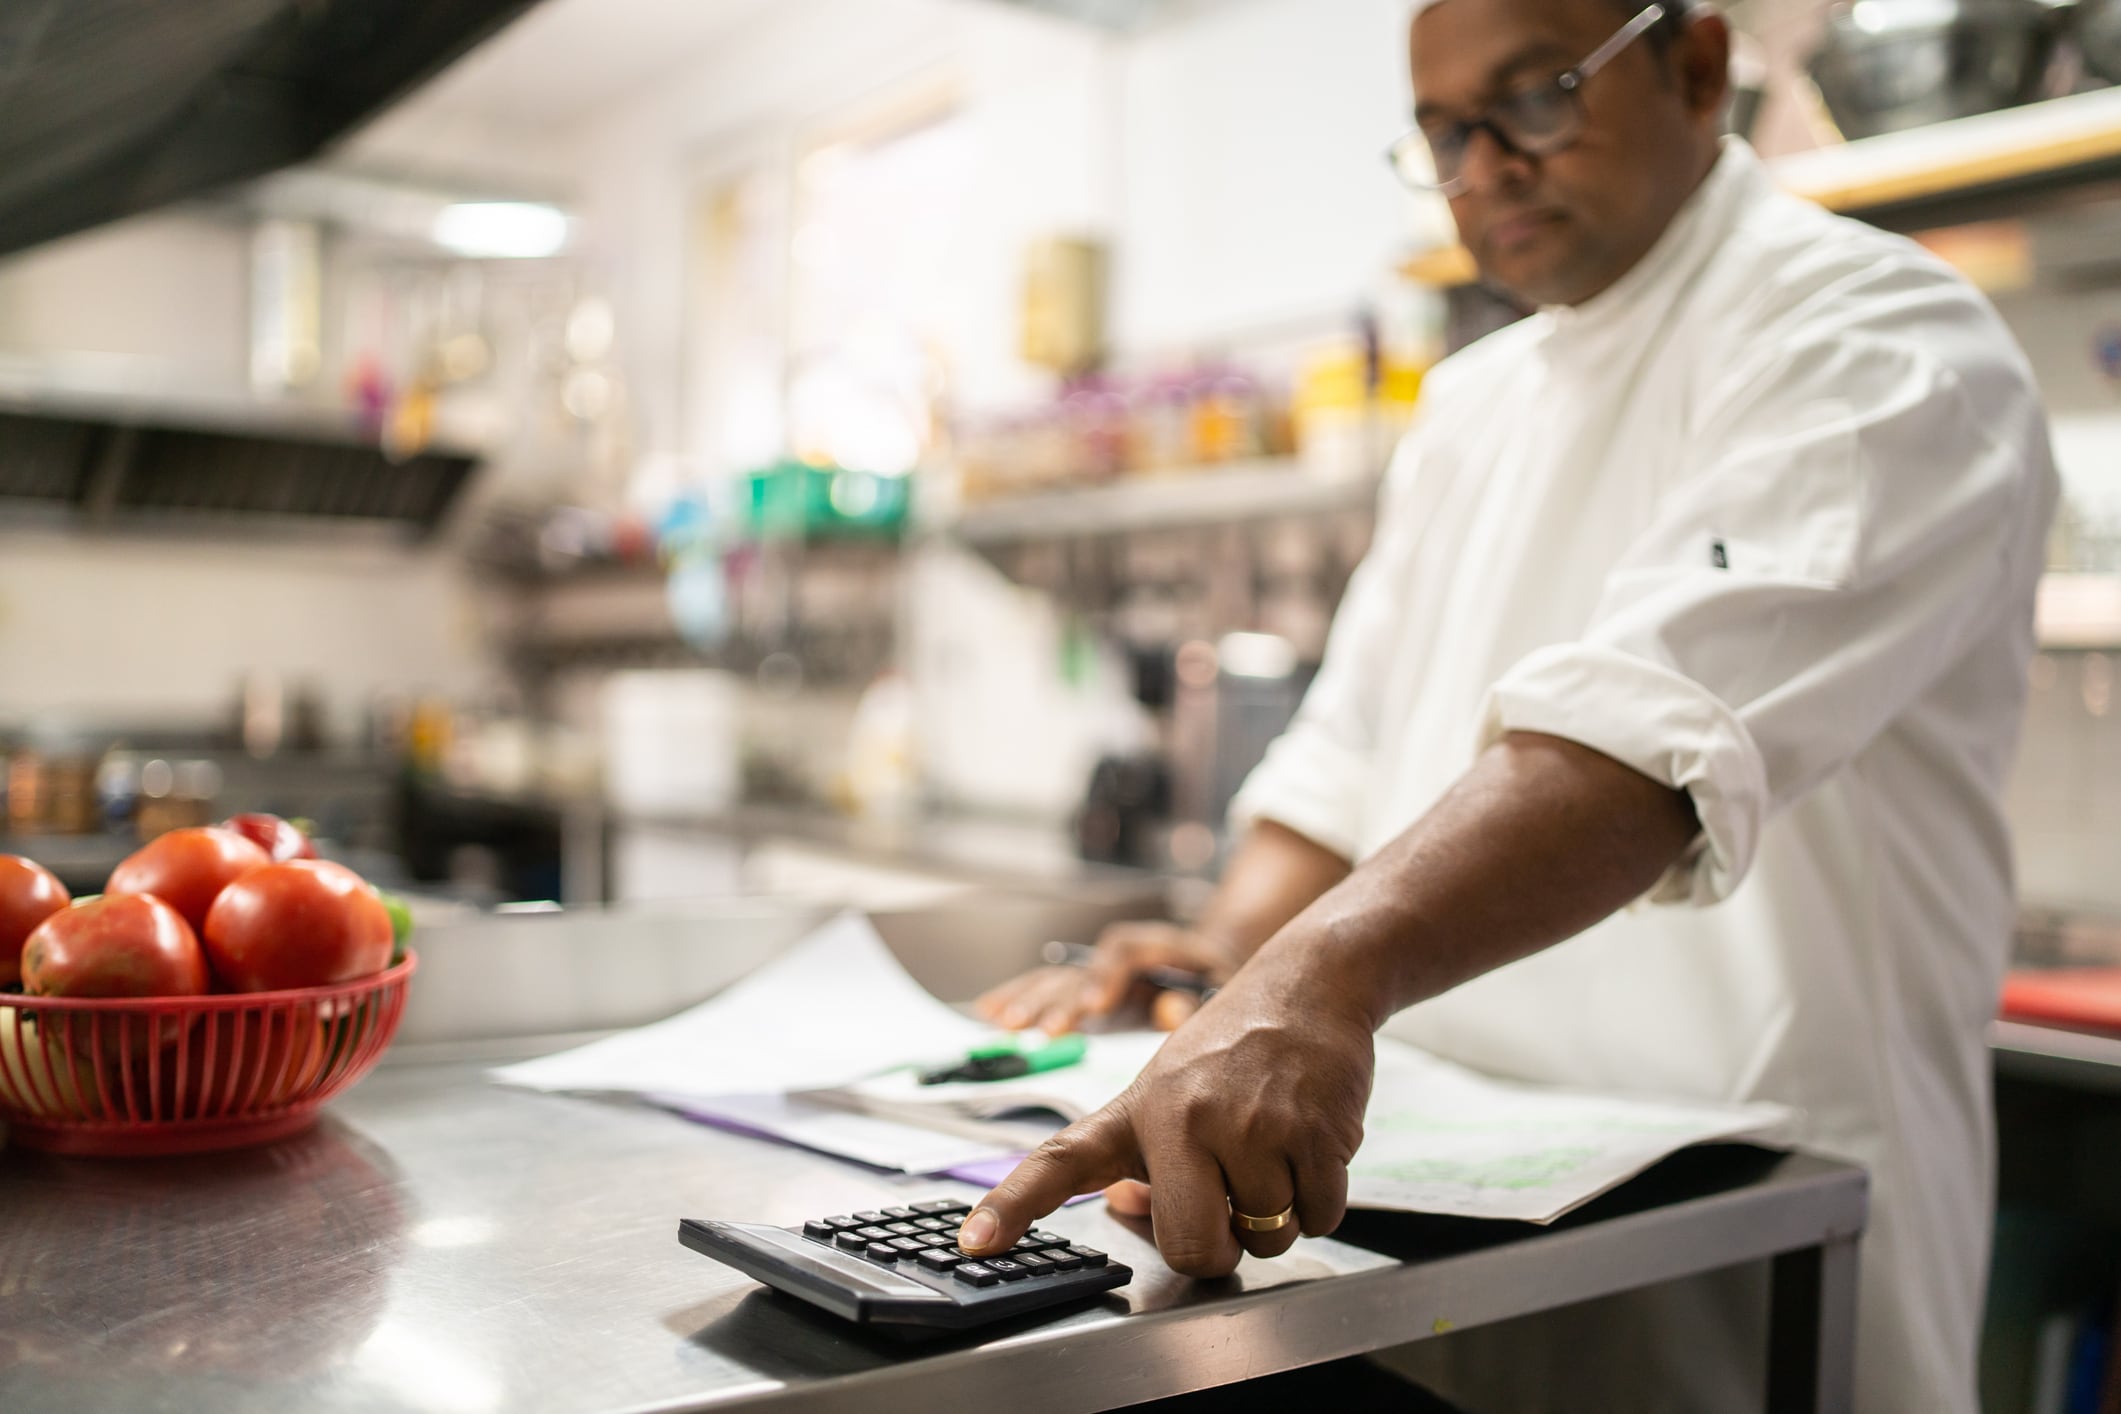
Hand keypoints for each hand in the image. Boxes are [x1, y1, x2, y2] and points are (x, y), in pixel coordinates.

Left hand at [958, 952, 1374, 1276]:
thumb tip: (1129, 1204)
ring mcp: (1252, 1127)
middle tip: (1232, 1202)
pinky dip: (1321, 1200)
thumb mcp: (1169, 1086)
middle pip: (1194, 1248)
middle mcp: (1185, 1119)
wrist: (1310, 985)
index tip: (975, 1243)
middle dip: (1221, 1245)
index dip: (1013, 1206)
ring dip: (1279, 1212)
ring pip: (1267, 1238)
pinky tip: (1311, 1144)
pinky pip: (1319, 1217)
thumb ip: (1143, 1152)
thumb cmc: (1233, 1046)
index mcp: (1137, 1110)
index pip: (1060, 1162)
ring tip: (1275, 1146)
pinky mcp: (1313, 1133)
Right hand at [974, 921, 1242, 1034]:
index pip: (1125, 950)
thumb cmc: (1218, 982)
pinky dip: (1016, 996)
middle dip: (1058, 999)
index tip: (1095, 1004)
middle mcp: (1119, 956)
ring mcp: (1097, 969)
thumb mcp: (1222, 987)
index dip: (1106, 974)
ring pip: (1056, 978)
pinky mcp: (1083, 985)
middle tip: (1041, 1030)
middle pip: (1081, 969)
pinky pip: (1045, 986)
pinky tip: (986, 1010)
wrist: (1211, 963)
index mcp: (1157, 947)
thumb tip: (1171, 1009)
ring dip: (1027, 999)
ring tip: (1000, 1022)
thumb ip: (1195, 1000)